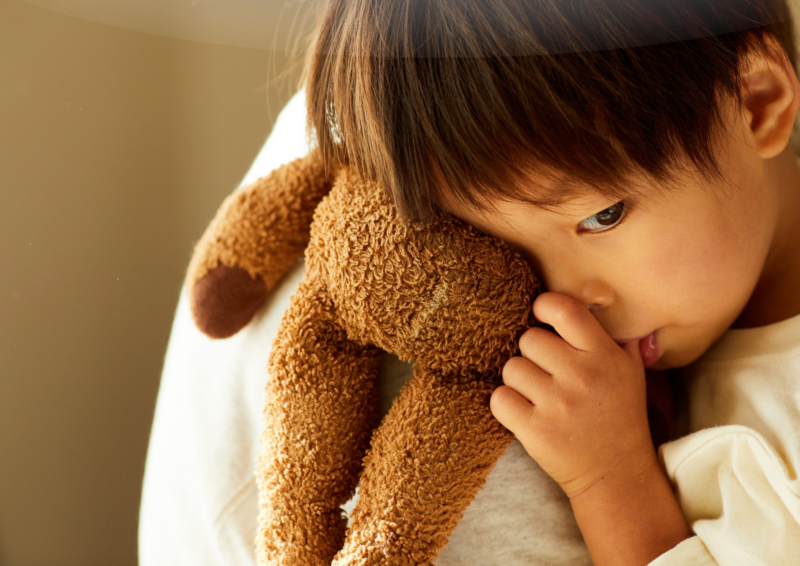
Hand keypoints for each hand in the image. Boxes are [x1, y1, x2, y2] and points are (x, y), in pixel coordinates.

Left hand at [490, 292, 655, 498]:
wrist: (616, 473)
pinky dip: (507, 404)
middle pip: (528, 339)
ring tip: (540, 395)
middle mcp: (582, 376)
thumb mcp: (629, 369)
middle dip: (533, 354)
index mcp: (604, 355)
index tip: (542, 318)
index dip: (544, 308)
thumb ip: (612, 332)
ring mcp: (558, 404)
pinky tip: (525, 412)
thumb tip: (594, 293)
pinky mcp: (535, 431)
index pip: (563, 309)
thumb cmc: (619, 414)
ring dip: (519, 380)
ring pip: (511, 368)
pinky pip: (499, 398)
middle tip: (548, 373)